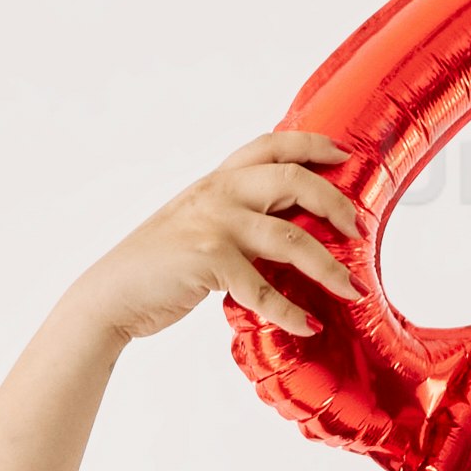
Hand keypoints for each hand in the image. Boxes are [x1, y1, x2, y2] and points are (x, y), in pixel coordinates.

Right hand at [74, 145, 364, 352]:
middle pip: (294, 181)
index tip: (345, 156)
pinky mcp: (210, 262)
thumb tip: (287, 224)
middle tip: (359, 230)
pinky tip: (308, 326)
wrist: (112, 294)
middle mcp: (219, 193)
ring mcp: (214, 225)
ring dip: (329, 268)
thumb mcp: (198, 222)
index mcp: (218, 179)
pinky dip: (291, 312)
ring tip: (353, 290)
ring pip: (291, 239)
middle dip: (336, 205)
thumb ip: (237, 214)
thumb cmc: (159, 264)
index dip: (313, 145)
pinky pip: (265, 290)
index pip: (272, 144)